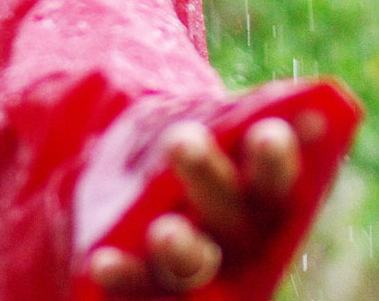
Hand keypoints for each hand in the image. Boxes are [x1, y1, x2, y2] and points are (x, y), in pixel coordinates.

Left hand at [86, 115, 308, 295]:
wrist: (152, 199)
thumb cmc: (199, 158)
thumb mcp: (212, 136)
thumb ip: (230, 121)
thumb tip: (267, 97)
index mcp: (267, 202)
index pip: (276, 179)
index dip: (275, 159)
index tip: (270, 130)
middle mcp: (240, 242)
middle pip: (230, 214)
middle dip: (207, 177)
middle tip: (182, 141)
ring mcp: (199, 269)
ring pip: (195, 263)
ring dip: (180, 247)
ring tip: (164, 231)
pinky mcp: (156, 288)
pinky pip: (140, 288)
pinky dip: (124, 276)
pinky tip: (102, 262)